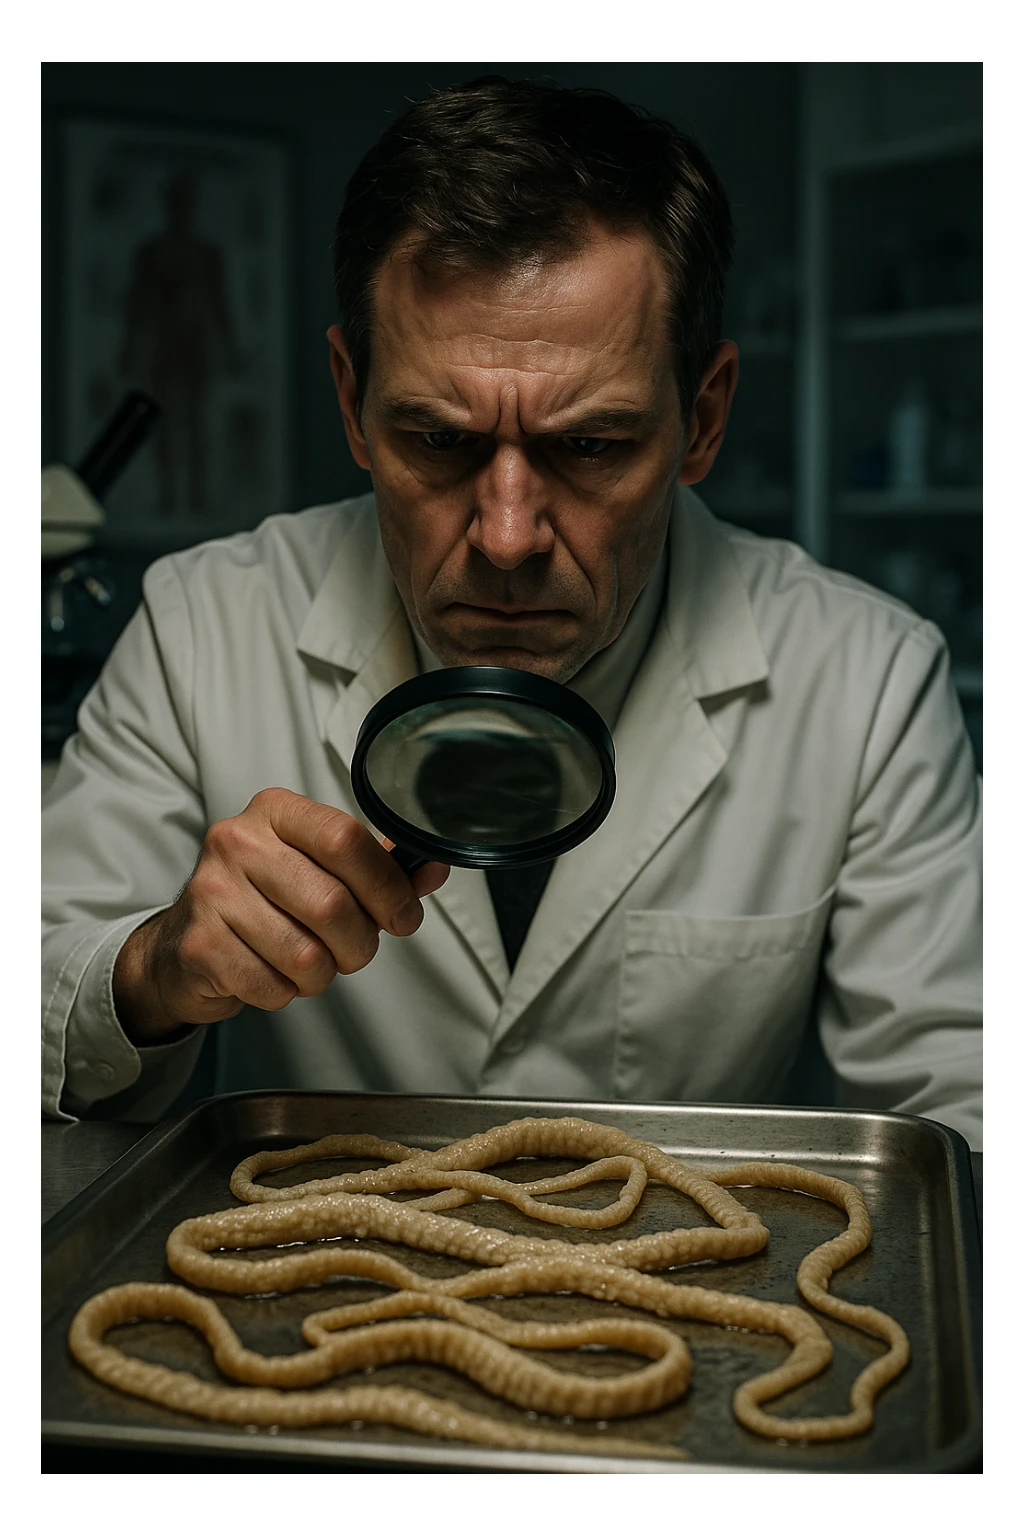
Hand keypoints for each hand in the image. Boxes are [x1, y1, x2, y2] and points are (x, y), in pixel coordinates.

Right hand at [112, 788, 449, 1045]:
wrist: (184, 949)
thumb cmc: (268, 903)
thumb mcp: (320, 871)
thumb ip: (379, 869)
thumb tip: (436, 866)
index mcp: (275, 811)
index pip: (345, 838)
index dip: (386, 885)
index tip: (402, 916)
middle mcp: (237, 841)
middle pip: (332, 903)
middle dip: (359, 942)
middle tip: (354, 951)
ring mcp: (211, 892)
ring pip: (306, 954)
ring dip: (322, 974)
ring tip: (307, 963)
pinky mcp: (200, 945)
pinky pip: (273, 986)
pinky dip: (285, 992)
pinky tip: (270, 974)